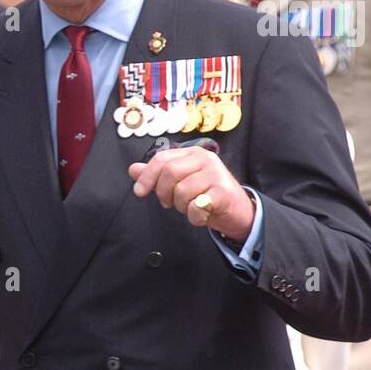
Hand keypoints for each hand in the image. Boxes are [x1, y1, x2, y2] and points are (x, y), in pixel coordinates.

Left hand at [128, 146, 254, 241]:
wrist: (237, 212)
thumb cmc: (206, 195)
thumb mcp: (179, 183)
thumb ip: (157, 175)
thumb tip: (133, 169)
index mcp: (192, 153)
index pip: (162, 159)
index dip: (147, 176)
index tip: (139, 192)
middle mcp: (205, 159)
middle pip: (169, 173)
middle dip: (163, 193)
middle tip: (169, 203)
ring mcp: (216, 174)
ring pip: (181, 191)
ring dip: (181, 206)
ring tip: (191, 207)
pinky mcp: (223, 192)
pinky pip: (195, 206)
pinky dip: (194, 216)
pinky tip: (201, 215)